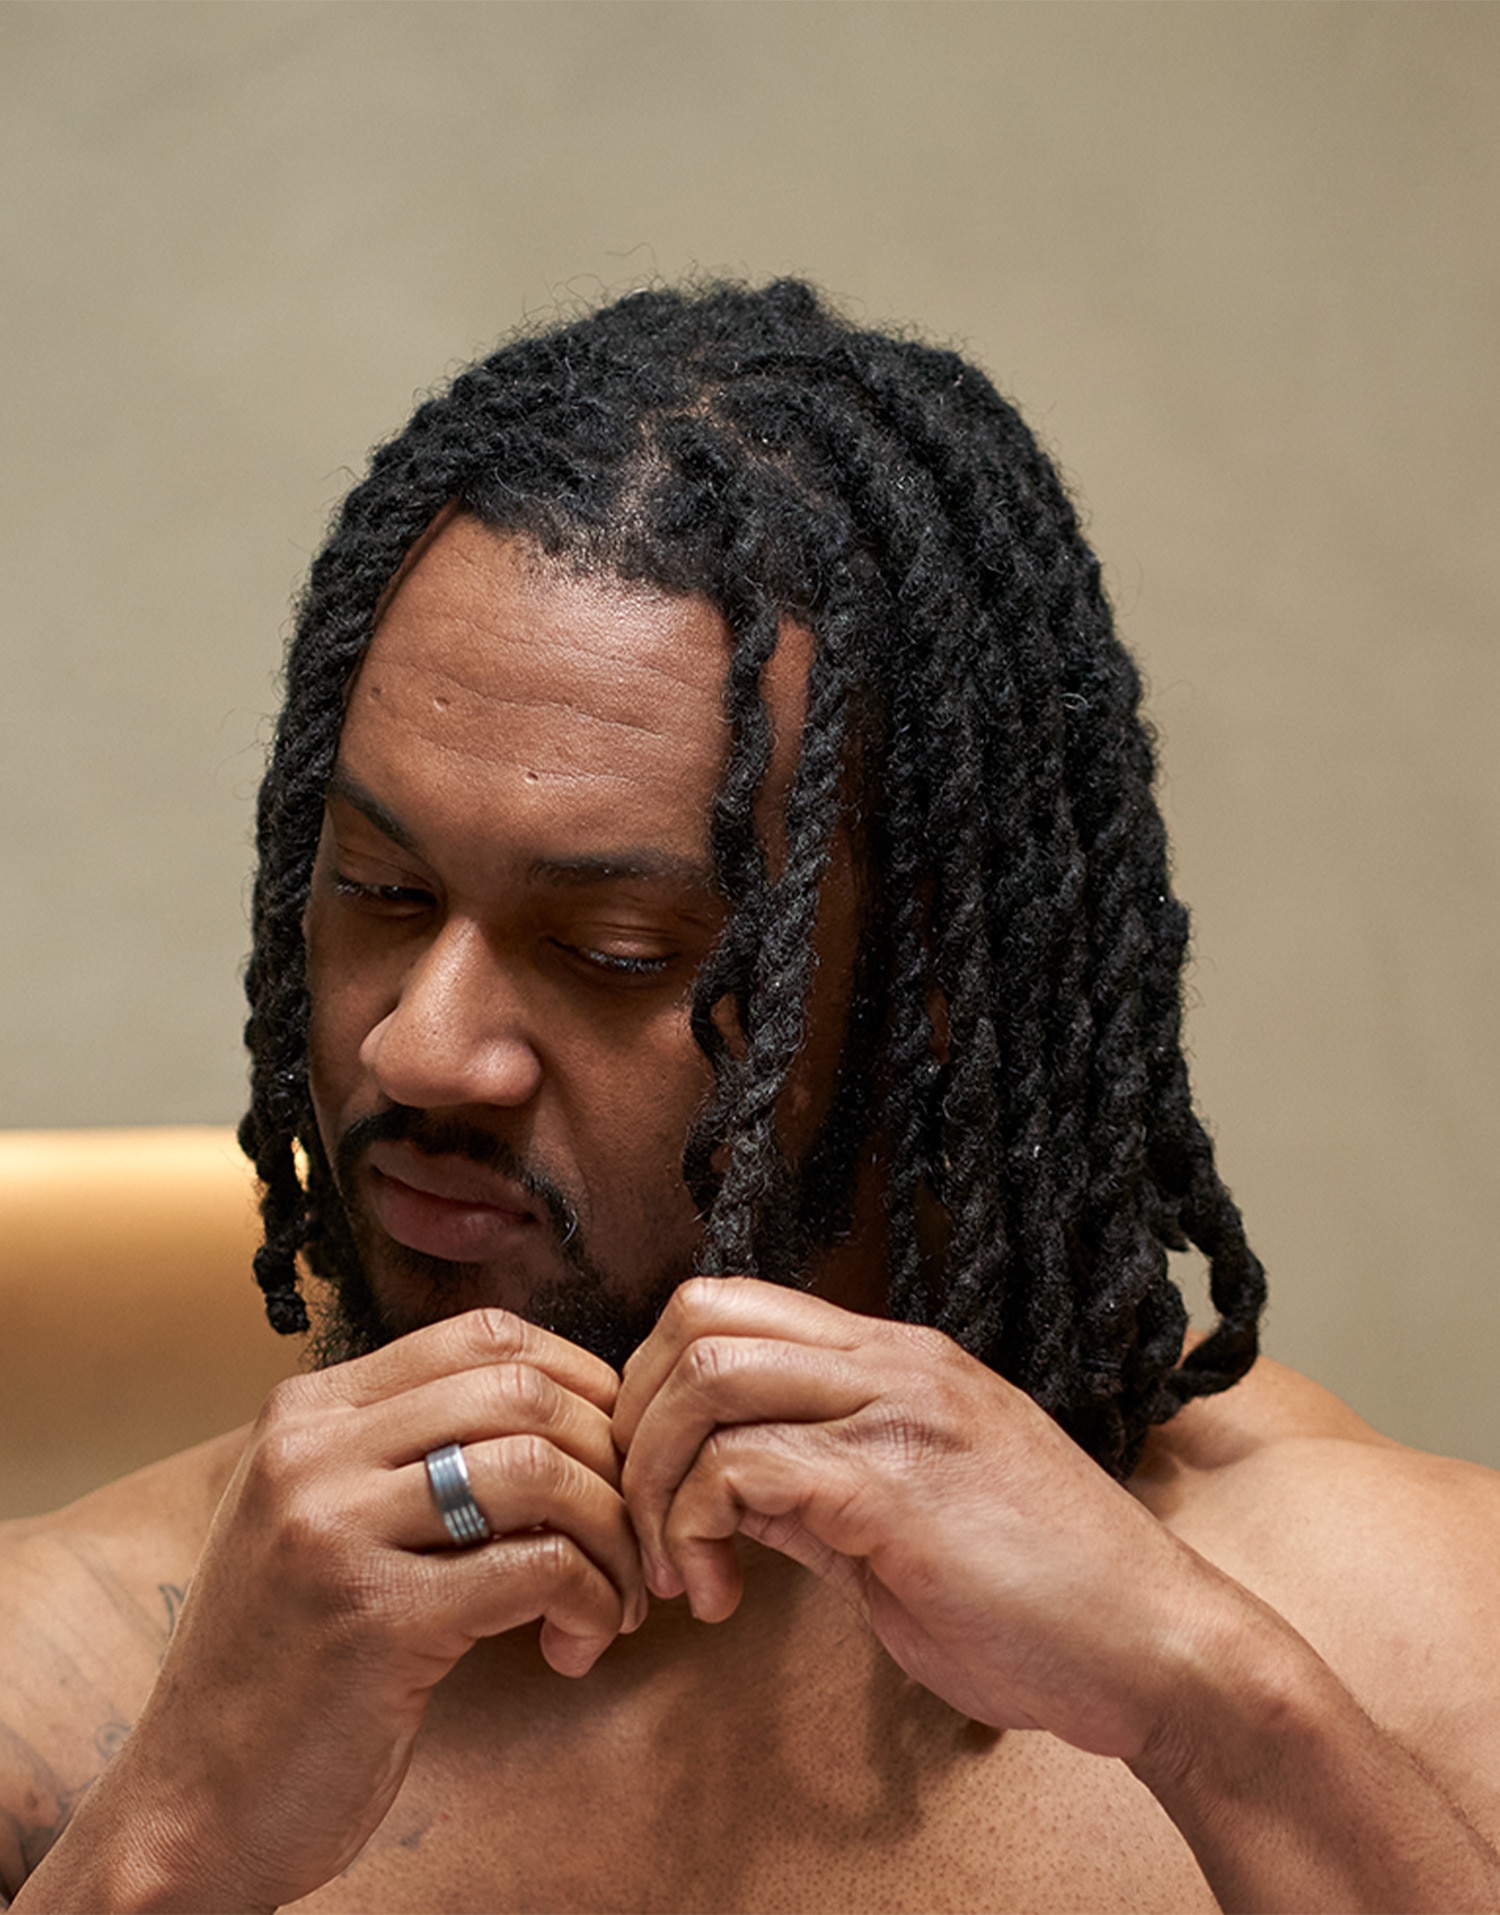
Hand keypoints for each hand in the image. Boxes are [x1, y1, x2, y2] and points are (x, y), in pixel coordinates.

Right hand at [50, 1309, 644, 1912]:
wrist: (194, 1806)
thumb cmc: (294, 1663)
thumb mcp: (328, 1521)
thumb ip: (413, 1454)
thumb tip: (575, 1413)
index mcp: (307, 1412)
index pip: (483, 1336)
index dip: (578, 1381)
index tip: (612, 1452)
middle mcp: (312, 1451)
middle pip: (523, 1391)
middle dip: (610, 1458)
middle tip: (635, 1532)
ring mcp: (335, 1529)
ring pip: (540, 1467)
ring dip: (612, 1534)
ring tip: (618, 1597)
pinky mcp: (374, 1618)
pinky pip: (537, 1566)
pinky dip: (591, 1600)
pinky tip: (579, 1643)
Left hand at [614, 1277, 1232, 1761]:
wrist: (1162, 1651)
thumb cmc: (1043, 1599)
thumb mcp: (904, 1523)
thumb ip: (814, 1489)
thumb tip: (717, 1491)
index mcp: (898, 1359)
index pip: (728, 1304)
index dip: (657, 1384)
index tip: (657, 1485)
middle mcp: (896, 1361)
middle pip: (698, 1316)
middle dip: (636, 1420)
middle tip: (643, 1522)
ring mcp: (900, 1411)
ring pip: (709, 1377)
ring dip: (655, 1482)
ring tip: (676, 1573)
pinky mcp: (897, 1485)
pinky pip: (744, 1466)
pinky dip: (696, 1532)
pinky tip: (718, 1600)